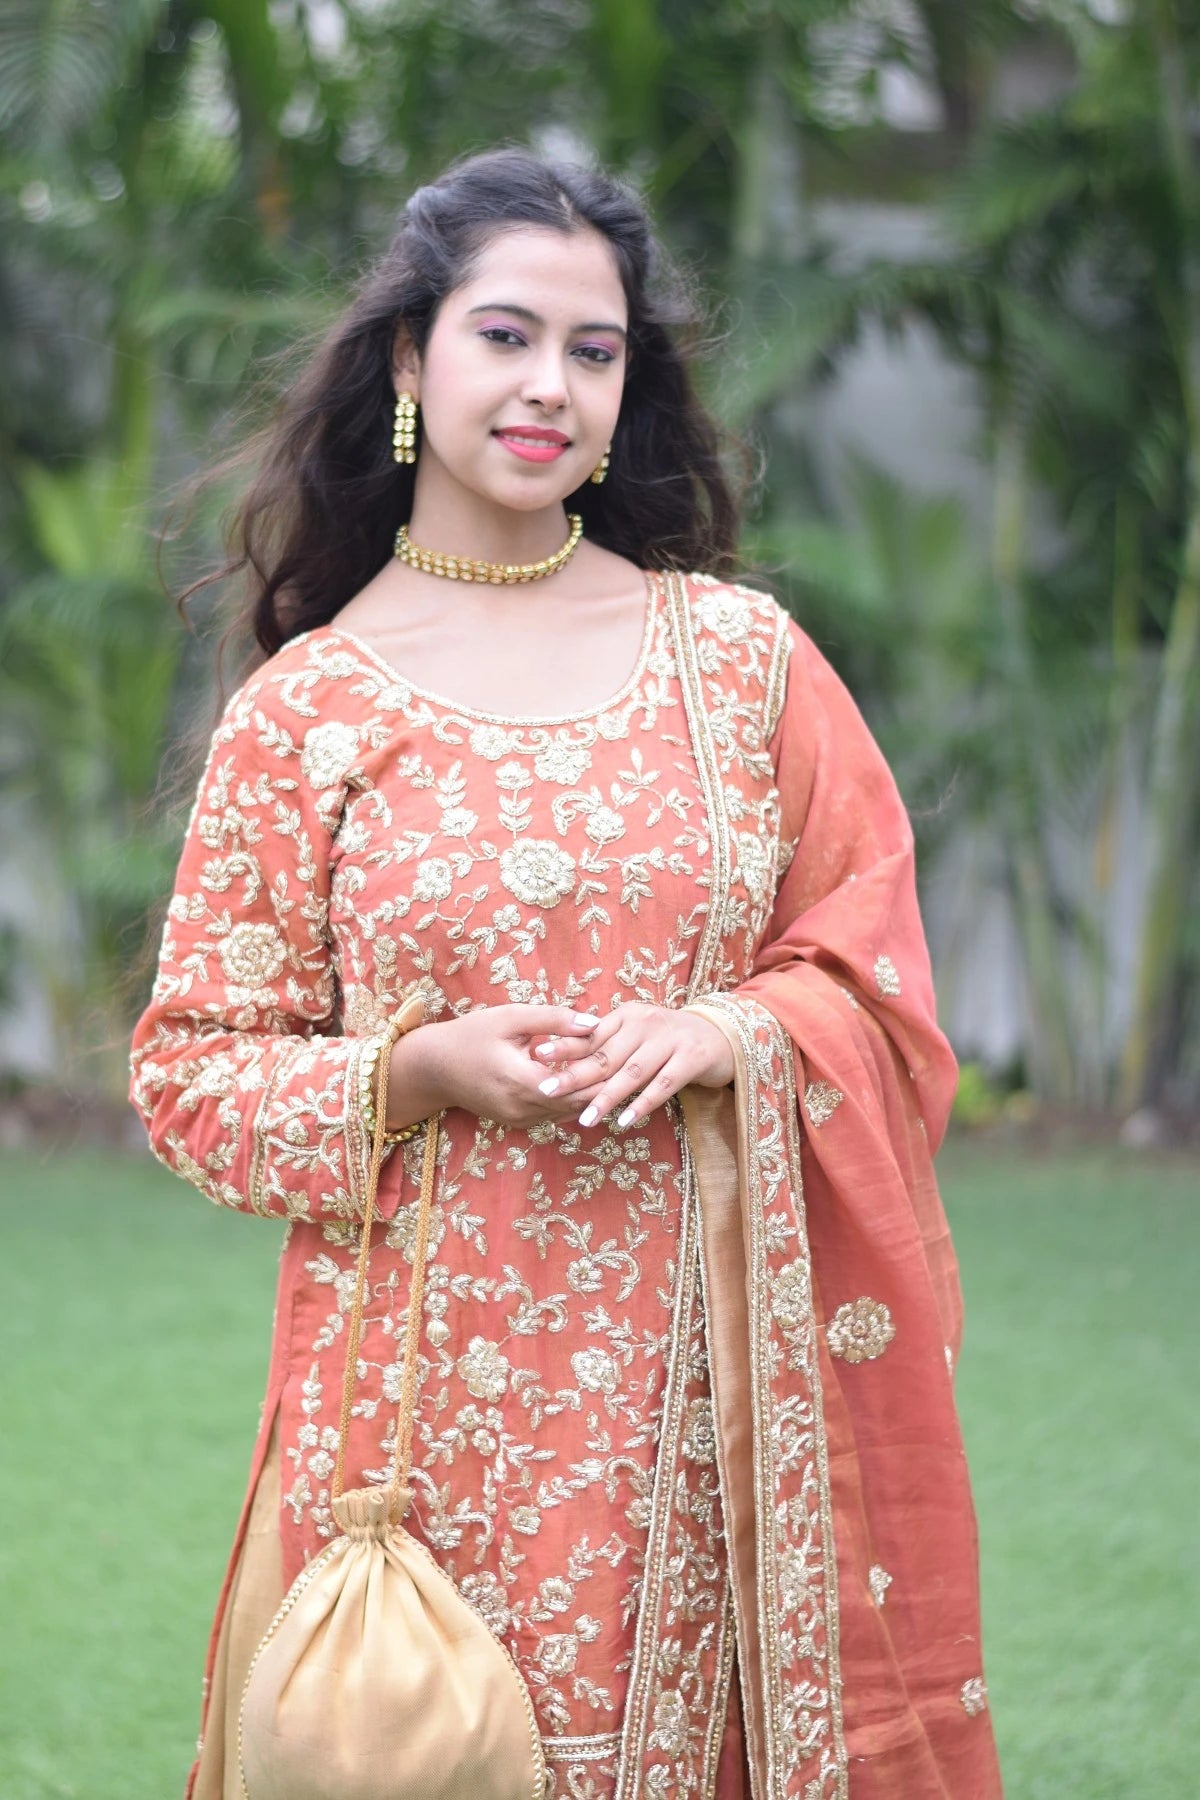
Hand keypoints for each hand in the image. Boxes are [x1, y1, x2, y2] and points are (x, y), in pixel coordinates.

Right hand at [389, 1003, 606, 1131]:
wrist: (434, 1067)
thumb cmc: (472, 1035)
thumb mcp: (512, 1018)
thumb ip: (554, 1020)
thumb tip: (595, 1023)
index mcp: (520, 1081)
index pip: (576, 1086)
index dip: (602, 1073)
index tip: (624, 1055)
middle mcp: (522, 1109)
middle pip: (576, 1103)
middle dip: (601, 1085)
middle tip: (628, 1065)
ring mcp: (519, 1120)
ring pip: (567, 1112)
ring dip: (588, 1094)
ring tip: (614, 1072)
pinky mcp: (518, 1123)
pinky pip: (553, 1114)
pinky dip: (570, 1099)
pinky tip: (586, 1081)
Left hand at [530, 1002, 733, 1129]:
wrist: (721, 1034)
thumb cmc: (668, 1040)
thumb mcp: (637, 1034)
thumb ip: (608, 1045)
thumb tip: (564, 1063)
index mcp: (627, 1016)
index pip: (590, 1034)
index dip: (564, 1046)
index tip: (537, 1055)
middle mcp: (645, 1023)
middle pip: (606, 1055)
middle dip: (575, 1074)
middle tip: (547, 1091)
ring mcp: (670, 1040)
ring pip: (632, 1073)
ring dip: (606, 1097)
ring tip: (584, 1118)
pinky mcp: (692, 1057)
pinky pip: (664, 1084)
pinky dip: (643, 1104)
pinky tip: (625, 1120)